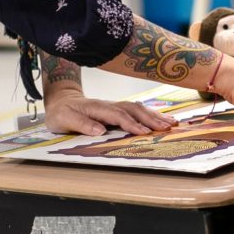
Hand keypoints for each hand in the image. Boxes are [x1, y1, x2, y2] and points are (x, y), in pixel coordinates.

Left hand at [44, 92, 177, 135]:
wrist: (61, 100)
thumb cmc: (61, 113)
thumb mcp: (63, 119)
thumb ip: (81, 124)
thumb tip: (100, 130)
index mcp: (97, 108)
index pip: (118, 116)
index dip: (131, 124)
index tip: (144, 133)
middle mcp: (109, 105)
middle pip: (133, 110)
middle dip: (151, 119)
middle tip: (167, 128)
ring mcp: (115, 106)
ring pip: (138, 108)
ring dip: (155, 115)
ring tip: (172, 123)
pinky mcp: (118, 109)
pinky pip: (137, 110)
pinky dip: (152, 114)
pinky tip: (163, 118)